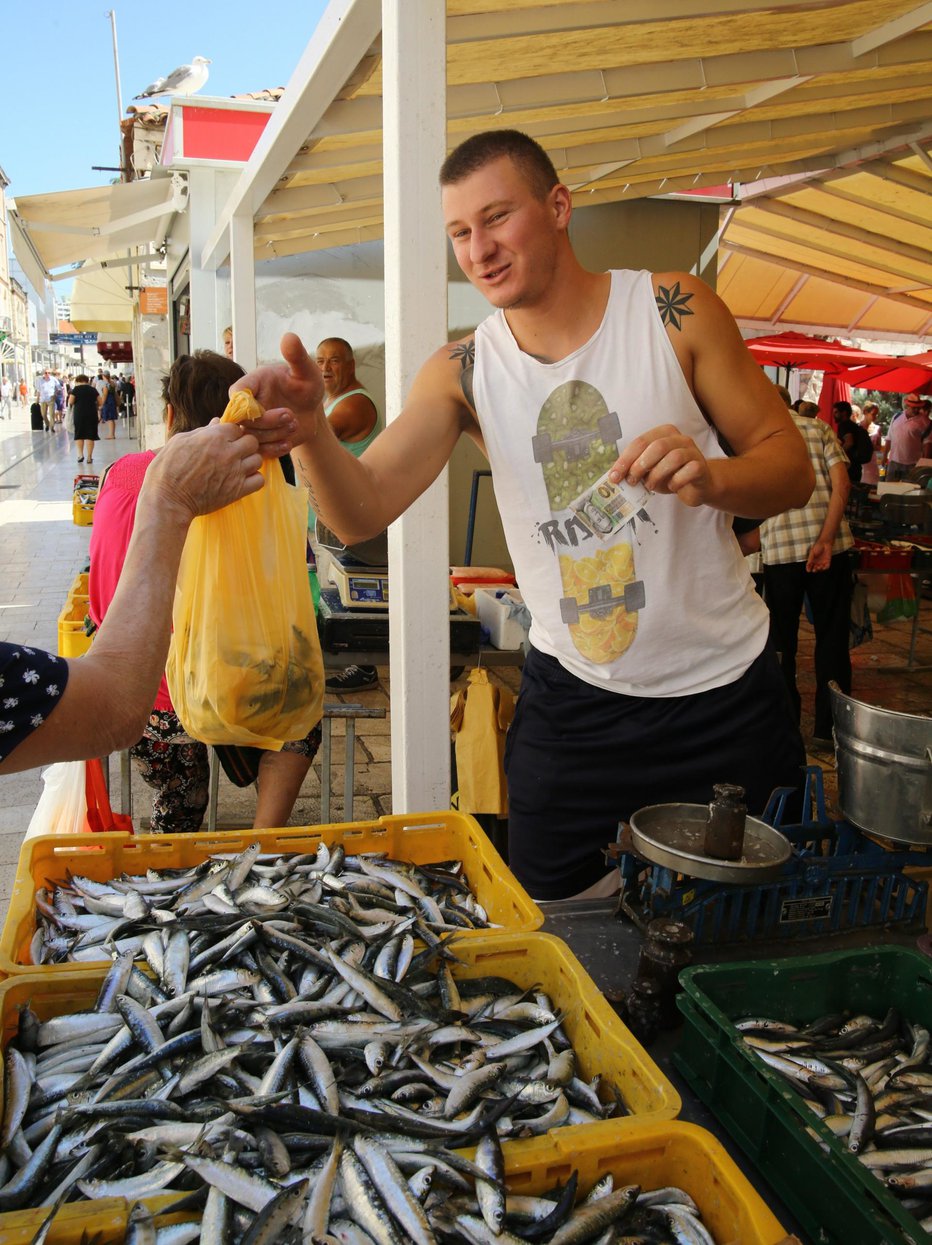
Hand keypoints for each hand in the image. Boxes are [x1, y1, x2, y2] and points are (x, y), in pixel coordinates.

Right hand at [144, 422, 263, 520]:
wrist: (168, 500)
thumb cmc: (167, 469)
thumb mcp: (180, 442)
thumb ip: (202, 431)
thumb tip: (216, 422)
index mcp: (214, 437)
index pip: (236, 427)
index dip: (231, 433)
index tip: (225, 440)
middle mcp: (228, 452)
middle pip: (252, 442)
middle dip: (244, 445)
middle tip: (234, 453)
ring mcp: (235, 472)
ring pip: (258, 460)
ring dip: (249, 462)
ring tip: (237, 467)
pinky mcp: (238, 490)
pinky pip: (259, 480)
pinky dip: (253, 480)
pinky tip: (242, 480)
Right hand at [232, 332, 323, 449]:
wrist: (310, 409)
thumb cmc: (306, 385)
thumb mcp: (306, 370)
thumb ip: (296, 356)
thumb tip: (289, 337)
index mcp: (251, 384)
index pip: (237, 395)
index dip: (251, 405)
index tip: (276, 406)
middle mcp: (246, 405)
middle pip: (243, 420)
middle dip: (269, 422)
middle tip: (292, 417)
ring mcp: (251, 425)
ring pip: (251, 437)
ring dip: (275, 435)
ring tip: (294, 424)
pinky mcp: (259, 441)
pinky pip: (258, 452)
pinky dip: (275, 449)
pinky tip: (290, 441)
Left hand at [608, 423, 713, 507]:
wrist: (697, 485)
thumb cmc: (670, 475)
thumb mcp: (649, 470)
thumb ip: (635, 468)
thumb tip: (614, 476)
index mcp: (663, 433)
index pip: (640, 442)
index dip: (625, 460)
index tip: (614, 476)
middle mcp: (679, 438)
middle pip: (657, 446)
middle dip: (640, 465)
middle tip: (632, 481)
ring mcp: (693, 451)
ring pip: (673, 458)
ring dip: (657, 474)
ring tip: (650, 486)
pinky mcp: (701, 466)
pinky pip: (688, 471)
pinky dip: (676, 481)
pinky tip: (672, 487)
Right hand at [806, 538, 831, 571]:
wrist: (825, 543)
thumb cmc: (817, 546)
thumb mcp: (812, 552)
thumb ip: (810, 559)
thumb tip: (808, 565)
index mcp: (812, 560)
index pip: (810, 566)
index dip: (809, 569)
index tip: (808, 570)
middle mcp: (817, 562)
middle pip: (815, 569)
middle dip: (815, 570)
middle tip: (814, 569)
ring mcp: (822, 562)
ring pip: (821, 569)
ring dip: (819, 569)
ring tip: (819, 567)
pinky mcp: (828, 561)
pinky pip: (827, 567)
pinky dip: (825, 568)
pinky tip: (823, 567)